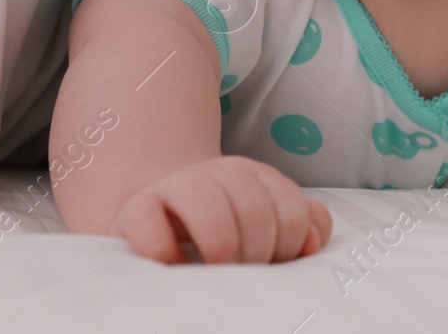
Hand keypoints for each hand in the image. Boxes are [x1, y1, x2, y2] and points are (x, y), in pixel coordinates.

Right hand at [110, 155, 333, 262]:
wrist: (156, 219)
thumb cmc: (219, 232)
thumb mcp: (266, 226)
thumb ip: (300, 226)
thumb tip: (312, 243)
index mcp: (253, 176)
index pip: (290, 207)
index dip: (289, 245)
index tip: (273, 264)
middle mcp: (216, 173)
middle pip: (254, 208)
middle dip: (256, 252)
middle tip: (245, 273)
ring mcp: (174, 186)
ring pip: (208, 206)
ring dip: (220, 248)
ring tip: (217, 272)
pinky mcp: (135, 210)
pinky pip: (151, 227)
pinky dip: (166, 254)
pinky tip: (175, 268)